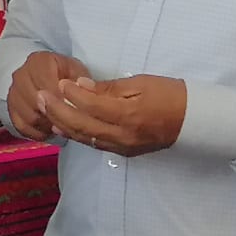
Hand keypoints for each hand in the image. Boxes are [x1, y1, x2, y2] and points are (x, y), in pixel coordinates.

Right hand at [7, 50, 90, 140]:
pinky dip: (37, 132)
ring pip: (29, 116)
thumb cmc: (65, 75)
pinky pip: (22, 126)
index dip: (60, 98)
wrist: (45, 78)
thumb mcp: (77, 71)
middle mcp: (21, 75)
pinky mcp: (11, 110)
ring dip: (47, 124)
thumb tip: (81, 92)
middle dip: (54, 113)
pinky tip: (50, 129)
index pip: (46, 83)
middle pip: (35, 101)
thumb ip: (79, 81)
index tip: (73, 108)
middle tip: (69, 120)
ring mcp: (13, 93)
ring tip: (61, 124)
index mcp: (38, 62)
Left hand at [39, 74, 186, 156]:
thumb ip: (109, 88)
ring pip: (84, 138)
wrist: (194, 120)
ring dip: (62, 124)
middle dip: (57, 111)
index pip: (91, 105)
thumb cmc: (171, 95)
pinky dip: (76, 134)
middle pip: (81, 125)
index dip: (72, 94)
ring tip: (44, 110)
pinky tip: (62, 126)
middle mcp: (123, 135)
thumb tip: (80, 86)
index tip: (59, 83)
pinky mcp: (124, 152)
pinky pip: (94, 144)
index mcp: (129, 114)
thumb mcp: (141, 82)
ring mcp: (123, 147)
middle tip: (40, 97)